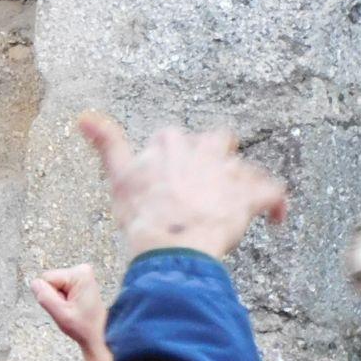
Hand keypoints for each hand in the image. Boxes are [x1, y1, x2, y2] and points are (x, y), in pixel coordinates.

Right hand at [31, 265, 113, 360]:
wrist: (100, 334)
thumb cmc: (84, 327)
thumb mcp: (61, 314)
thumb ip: (45, 297)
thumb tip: (33, 283)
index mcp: (80, 274)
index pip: (46, 279)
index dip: (50, 296)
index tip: (65, 307)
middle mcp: (81, 270)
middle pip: (49, 281)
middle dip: (54, 297)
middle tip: (68, 309)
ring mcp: (80, 275)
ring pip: (53, 285)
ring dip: (58, 299)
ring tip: (72, 309)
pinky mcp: (79, 281)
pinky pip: (58, 288)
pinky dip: (62, 299)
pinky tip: (73, 306)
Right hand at [80, 113, 287, 259]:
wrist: (168, 243)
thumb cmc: (141, 214)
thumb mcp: (117, 176)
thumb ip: (106, 143)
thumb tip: (84, 116)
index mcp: (171, 142)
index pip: (175, 138)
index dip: (174, 158)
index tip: (170, 177)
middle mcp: (203, 150)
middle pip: (217, 142)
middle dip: (215, 159)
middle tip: (205, 186)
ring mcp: (229, 172)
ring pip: (245, 167)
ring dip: (243, 183)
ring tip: (235, 204)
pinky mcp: (250, 196)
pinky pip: (274, 194)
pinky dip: (276, 205)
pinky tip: (275, 218)